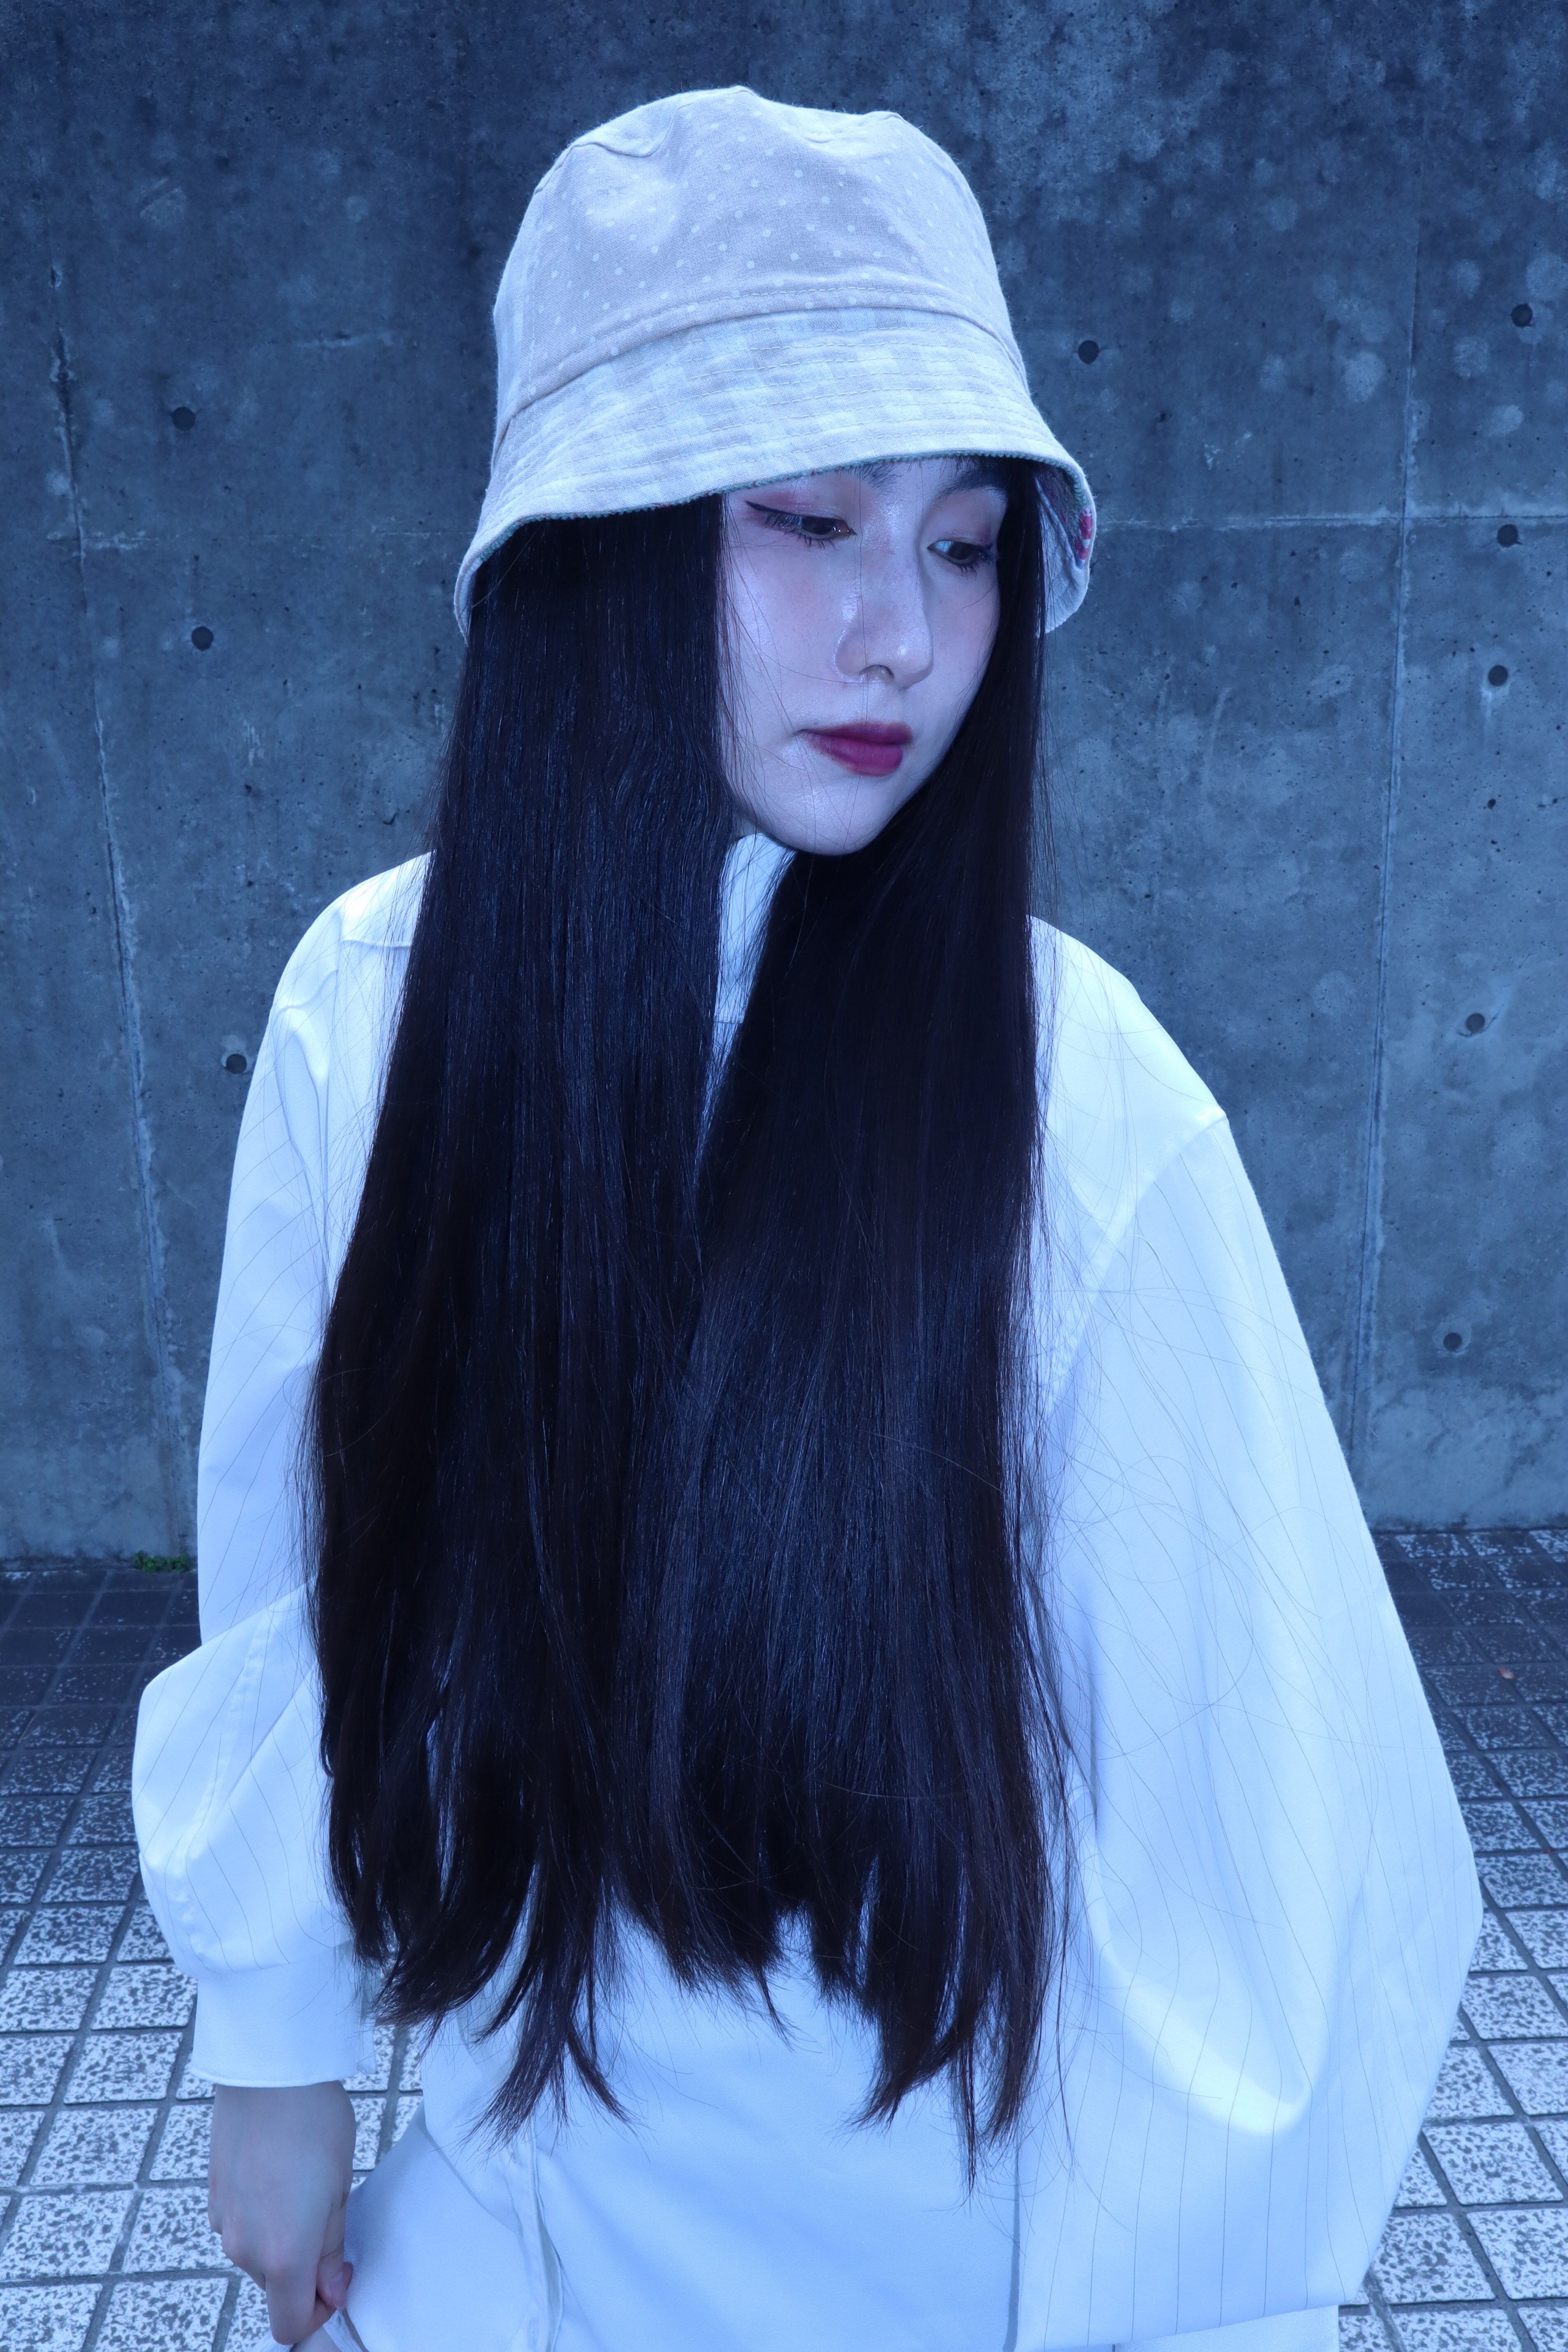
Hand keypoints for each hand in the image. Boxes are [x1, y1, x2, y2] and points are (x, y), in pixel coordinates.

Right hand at [209, 2081, 356, 2343]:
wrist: (268, 2073)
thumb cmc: (313, 2122)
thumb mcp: (339, 2190)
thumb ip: (331, 2249)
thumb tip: (332, 2289)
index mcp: (283, 2255)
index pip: (289, 2324)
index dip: (317, 2313)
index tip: (336, 2280)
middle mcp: (245, 2248)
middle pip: (275, 2286)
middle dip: (303, 2267)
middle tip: (327, 2216)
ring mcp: (224, 2223)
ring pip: (256, 2254)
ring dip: (279, 2238)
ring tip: (301, 2185)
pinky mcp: (214, 2197)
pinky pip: (239, 2225)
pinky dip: (259, 2215)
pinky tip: (276, 2175)